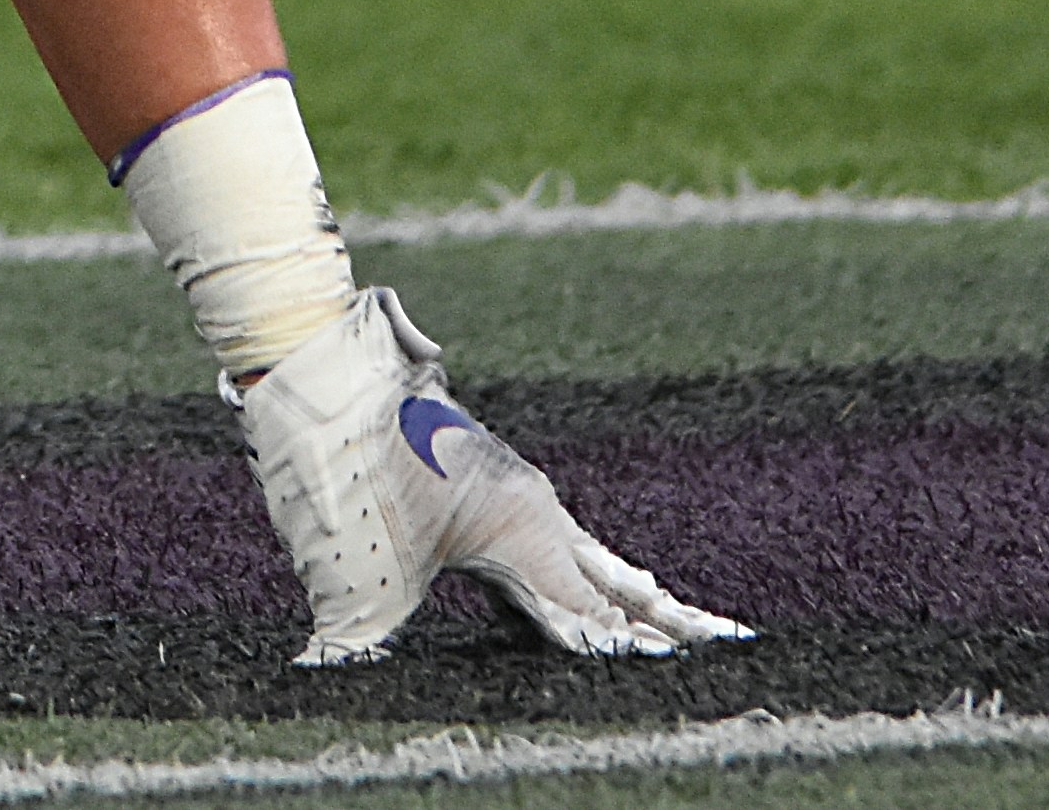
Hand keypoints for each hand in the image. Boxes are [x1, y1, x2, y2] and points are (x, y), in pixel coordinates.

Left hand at [236, 290, 750, 662]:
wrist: (323, 372)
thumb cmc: (343, 469)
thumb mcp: (356, 568)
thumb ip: (359, 635)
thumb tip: (325, 676)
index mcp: (521, 535)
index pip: (591, 616)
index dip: (632, 653)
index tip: (684, 674)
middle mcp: (532, 512)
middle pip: (612, 581)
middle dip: (664, 620)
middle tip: (725, 643)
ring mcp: (515, 495)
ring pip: (587, 556)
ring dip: (628, 594)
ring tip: (675, 626)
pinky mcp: (490, 488)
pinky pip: (554, 540)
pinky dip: (585, 571)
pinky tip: (587, 587)